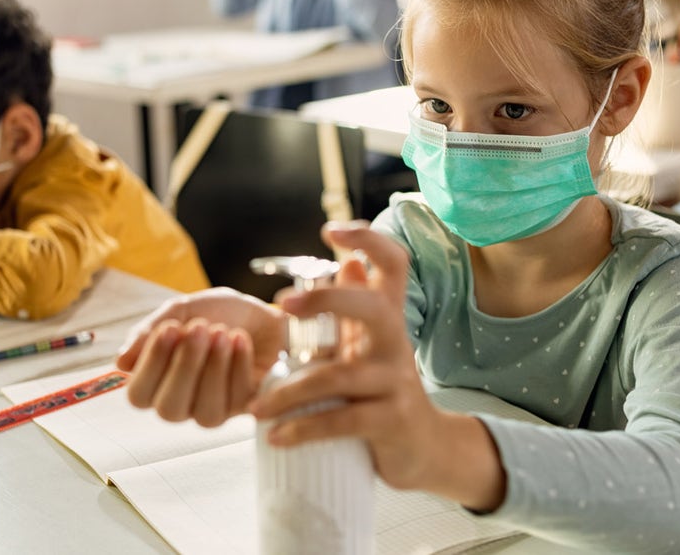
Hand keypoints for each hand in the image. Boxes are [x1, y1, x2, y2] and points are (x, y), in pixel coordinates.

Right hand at [116, 287, 286, 426]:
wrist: (262, 312)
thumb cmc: (218, 313)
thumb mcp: (181, 310)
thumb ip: (149, 332)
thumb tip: (120, 362)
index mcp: (157, 381)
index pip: (139, 395)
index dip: (152, 364)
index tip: (170, 328)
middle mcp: (182, 402)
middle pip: (169, 410)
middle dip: (185, 367)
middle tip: (200, 327)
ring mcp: (214, 409)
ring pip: (206, 413)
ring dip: (214, 368)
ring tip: (222, 332)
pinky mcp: (246, 408)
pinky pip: (237, 400)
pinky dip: (238, 365)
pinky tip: (240, 339)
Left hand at [250, 223, 489, 499]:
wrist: (424, 448)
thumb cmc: (383, 391)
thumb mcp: (370, 347)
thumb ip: (355, 310)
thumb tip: (347, 262)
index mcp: (388, 318)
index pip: (393, 265)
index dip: (368, 240)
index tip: (330, 231)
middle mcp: (396, 342)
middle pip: (371, 306)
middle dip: (327, 300)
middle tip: (283, 305)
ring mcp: (396, 381)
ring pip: (338, 377)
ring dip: (288, 393)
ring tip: (255, 408)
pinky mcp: (391, 420)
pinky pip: (341, 420)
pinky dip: (302, 429)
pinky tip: (276, 435)